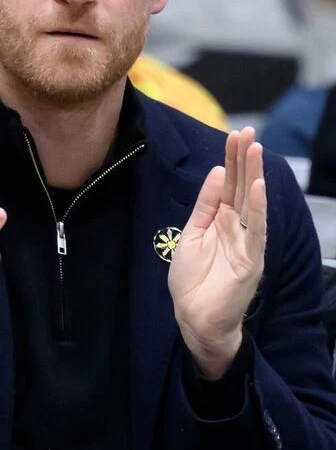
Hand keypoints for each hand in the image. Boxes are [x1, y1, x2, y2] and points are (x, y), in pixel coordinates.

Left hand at [169, 128, 266, 379]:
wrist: (194, 318)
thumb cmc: (193, 280)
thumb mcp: (192, 234)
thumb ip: (206, 205)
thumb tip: (218, 172)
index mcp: (222, 221)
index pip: (229, 184)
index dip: (232, 160)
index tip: (234, 135)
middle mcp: (238, 228)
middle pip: (241, 188)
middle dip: (244, 160)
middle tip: (247, 131)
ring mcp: (246, 243)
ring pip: (250, 203)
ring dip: (253, 176)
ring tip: (255, 149)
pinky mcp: (250, 261)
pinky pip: (255, 232)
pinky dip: (256, 210)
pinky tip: (256, 188)